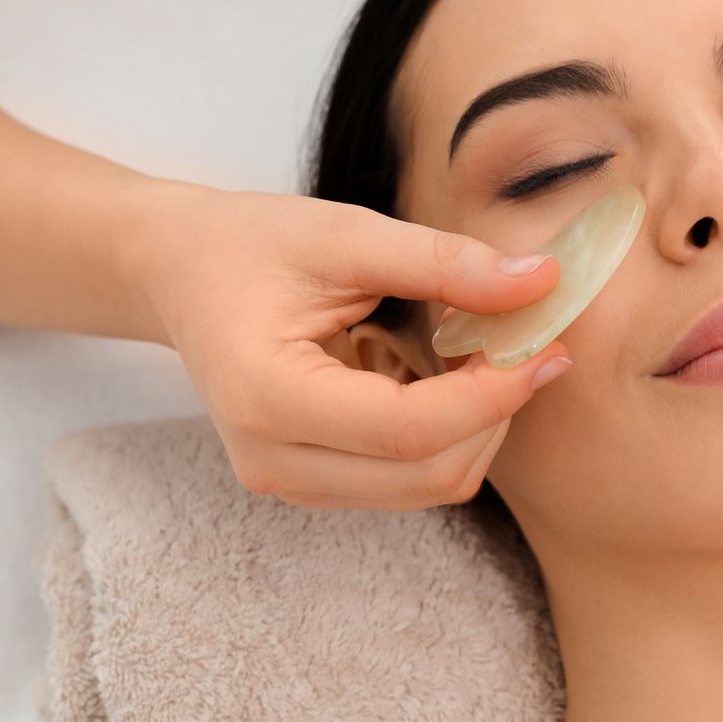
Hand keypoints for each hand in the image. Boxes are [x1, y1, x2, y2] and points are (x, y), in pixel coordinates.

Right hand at [117, 179, 571, 509]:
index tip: (545, 345)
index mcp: (268, 398)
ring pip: (427, 487)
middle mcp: (274, 462)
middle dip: (495, 414)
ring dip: (475, 425)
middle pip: (429, 477)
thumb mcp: (345, 234)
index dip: (493, 395)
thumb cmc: (249, 244)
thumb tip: (540, 282)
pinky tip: (437, 371)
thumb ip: (443, 262)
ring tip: (473, 347)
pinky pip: (408, 479)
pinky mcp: (311, 482)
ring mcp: (290, 483)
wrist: (177, 273)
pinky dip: (447, 431)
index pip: (410, 431)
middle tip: (524, 341)